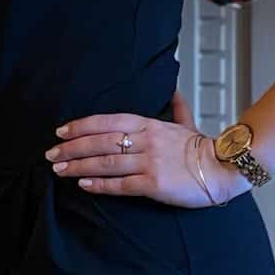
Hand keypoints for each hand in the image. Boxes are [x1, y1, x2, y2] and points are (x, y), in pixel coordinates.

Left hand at [44, 87, 248, 207]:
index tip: (61, 130)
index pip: (107, 120)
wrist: (224, 168)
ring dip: (79, 166)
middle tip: (51, 153)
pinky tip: (83, 184)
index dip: (82, 125)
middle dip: (72, 147)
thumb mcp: (188, 123)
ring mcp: (149, 162)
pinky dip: (99, 184)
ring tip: (59, 170)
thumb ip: (178, 107)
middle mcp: (145, 140)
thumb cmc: (204, 148)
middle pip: (100, 141)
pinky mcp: (153, 184)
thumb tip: (175, 89)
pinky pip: (120, 184)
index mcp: (150, 124)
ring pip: (105, 162)